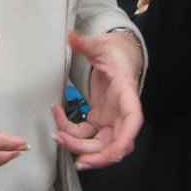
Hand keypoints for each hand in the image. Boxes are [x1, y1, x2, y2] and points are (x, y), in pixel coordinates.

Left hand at [52, 29, 143, 169]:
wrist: (117, 55)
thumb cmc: (113, 51)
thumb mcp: (100, 43)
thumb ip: (85, 43)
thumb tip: (71, 36)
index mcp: (127, 92)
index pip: (133, 119)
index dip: (126, 139)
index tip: (115, 152)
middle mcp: (121, 112)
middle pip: (114, 142)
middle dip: (94, 154)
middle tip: (68, 147)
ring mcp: (111, 119)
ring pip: (100, 146)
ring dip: (80, 148)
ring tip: (58, 138)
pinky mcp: (100, 120)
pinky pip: (87, 136)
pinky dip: (72, 136)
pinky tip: (58, 123)